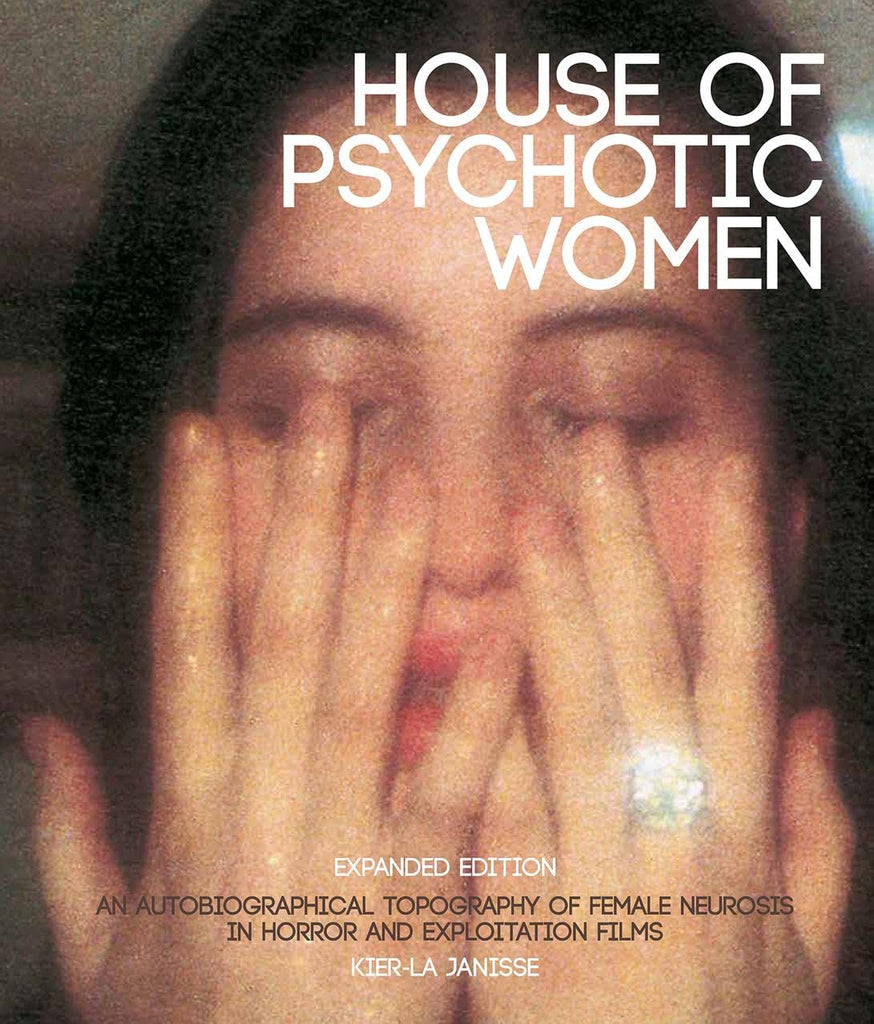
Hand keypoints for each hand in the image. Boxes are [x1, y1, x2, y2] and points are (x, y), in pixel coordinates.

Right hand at [25, 391, 516, 1022]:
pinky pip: (453, 790)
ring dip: (382, 573)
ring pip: (357, 687)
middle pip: (277, 631)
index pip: (187, 635)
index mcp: (186, 808)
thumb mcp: (100, 946)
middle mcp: (254, 807)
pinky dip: (483, 704)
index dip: (194, 531)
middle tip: (325, 406)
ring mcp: (332, 850)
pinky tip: (518, 620)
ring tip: (408, 471)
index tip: (203, 437)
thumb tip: (36, 726)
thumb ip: (71, 830)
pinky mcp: (411, 905)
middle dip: (296, 512)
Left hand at [472, 425, 853, 1022]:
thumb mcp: (803, 954)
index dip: (744, 563)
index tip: (736, 469)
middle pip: (654, 662)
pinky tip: (459, 649)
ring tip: (529, 511)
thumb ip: (815, 834)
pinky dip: (484, 727)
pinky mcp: (524, 918)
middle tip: (597, 444)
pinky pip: (501, 807)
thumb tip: (808, 717)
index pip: (746, 665)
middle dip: (630, 547)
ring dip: (555, 609)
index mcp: (745, 832)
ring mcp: (598, 873)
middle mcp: (676, 834)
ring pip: (578, 716)